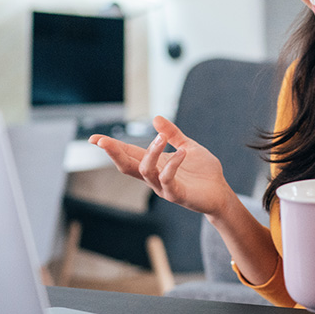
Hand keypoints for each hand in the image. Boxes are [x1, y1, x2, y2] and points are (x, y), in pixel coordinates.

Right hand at [90, 116, 236, 216]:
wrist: (220, 193)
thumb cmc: (203, 173)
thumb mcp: (187, 146)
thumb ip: (172, 134)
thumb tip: (155, 118)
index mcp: (154, 164)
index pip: (128, 154)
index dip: (112, 146)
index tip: (94, 138)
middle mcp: (154, 176)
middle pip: (127, 165)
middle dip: (113, 153)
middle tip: (101, 141)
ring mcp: (163, 187)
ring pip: (146, 170)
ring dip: (151, 152)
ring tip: (161, 137)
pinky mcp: (176, 195)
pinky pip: (168, 180)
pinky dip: (173, 164)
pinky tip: (182, 152)